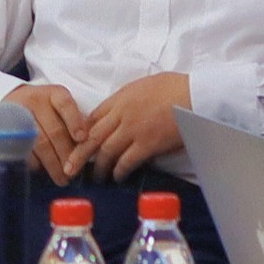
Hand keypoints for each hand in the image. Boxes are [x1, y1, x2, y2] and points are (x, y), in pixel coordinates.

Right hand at [9, 84, 93, 183]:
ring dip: (53, 163)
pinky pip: (23, 149)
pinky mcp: (8, 128)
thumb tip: (86, 148)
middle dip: (66, 154)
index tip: (82, 139)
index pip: (66, 105)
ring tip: (62, 178)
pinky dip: (35, 163)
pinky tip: (42, 171)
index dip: (75, 122)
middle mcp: (36, 100)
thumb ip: (73, 122)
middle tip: (74, 172)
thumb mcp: (59, 108)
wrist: (14, 103)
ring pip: (40, 142)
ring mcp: (20, 114)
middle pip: (55, 130)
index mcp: (54, 94)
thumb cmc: (45, 110)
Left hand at [78, 71, 194, 181]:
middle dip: (79, 154)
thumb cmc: (175, 87)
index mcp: (121, 97)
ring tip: (97, 177)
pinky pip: (126, 161)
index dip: (82, 133)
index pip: (93, 117)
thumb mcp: (144, 85)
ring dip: (99, 167)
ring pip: (106, 151)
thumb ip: (129, 99)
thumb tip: (122, 111)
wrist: (195, 95)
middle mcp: (122, 114)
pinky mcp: (147, 144)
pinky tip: (117, 177)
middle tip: (69, 169)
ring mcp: (133, 129)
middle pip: (92, 136)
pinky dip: (119, 171)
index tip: (76, 145)